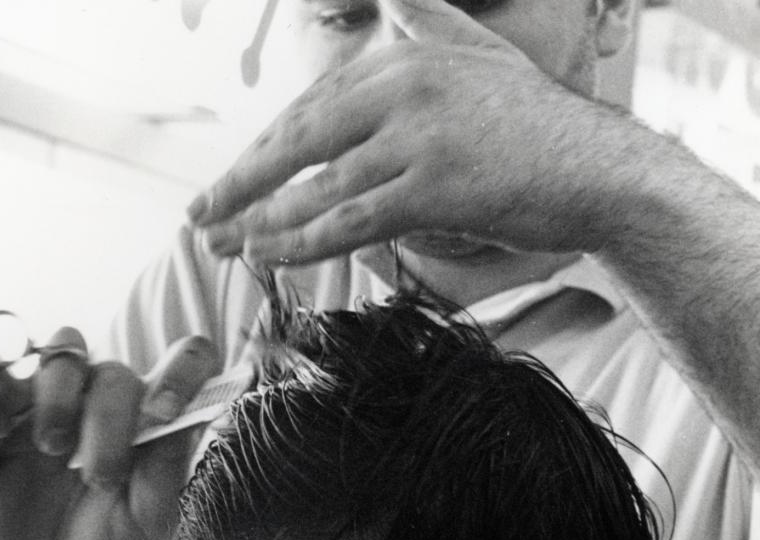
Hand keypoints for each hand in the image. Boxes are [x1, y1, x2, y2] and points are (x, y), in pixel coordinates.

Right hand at [0, 327, 218, 539]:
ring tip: (51, 450)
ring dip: (58, 399)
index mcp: (153, 421)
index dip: (183, 370)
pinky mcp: (1, 404)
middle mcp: (106, 399)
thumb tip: (181, 417)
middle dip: (109, 421)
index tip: (165, 411)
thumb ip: (166, 471)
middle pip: (114, 371)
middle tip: (99, 477)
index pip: (187, 359)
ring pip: (61, 349)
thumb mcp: (147, 525)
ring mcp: (51, 396)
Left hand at [188, 0, 625, 265]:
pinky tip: (269, 259)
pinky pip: (350, 221)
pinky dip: (304, 242)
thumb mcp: (479, 51)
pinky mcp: (435, 188)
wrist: (598, 174)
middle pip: (299, 141)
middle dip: (242, 183)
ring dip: (262, 222)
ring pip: (318, 186)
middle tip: (197, 217)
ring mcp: (419, 137)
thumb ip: (427, 20)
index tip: (226, 183)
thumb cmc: (536, 124)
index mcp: (403, 56)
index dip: (261, 150)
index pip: (311, 107)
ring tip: (222, 248)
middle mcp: (404, 87)